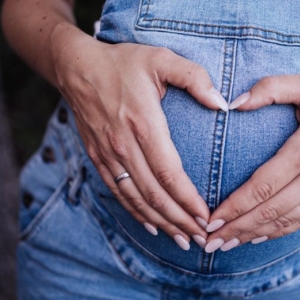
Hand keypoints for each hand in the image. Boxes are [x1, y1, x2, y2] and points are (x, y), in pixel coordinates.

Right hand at [50, 25, 227, 249]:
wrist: (77, 67)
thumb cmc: (123, 62)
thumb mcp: (161, 59)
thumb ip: (194, 78)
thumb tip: (222, 103)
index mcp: (144, 123)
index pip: (169, 173)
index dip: (188, 200)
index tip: (206, 217)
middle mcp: (124, 145)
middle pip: (155, 194)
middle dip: (180, 220)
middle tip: (201, 239)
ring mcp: (109, 154)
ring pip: (137, 199)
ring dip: (161, 222)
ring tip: (182, 240)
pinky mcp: (98, 158)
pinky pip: (119, 192)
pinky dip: (136, 213)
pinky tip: (152, 226)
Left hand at [204, 73, 299, 252]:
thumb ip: (269, 89)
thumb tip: (233, 103)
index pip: (262, 186)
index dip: (234, 206)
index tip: (211, 219)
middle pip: (269, 211)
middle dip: (236, 228)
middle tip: (208, 241)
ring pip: (285, 222)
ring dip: (253, 235)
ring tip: (225, 245)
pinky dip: (277, 232)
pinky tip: (257, 237)